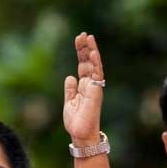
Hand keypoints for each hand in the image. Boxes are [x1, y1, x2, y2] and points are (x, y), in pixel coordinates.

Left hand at [63, 32, 105, 146]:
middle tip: (82, 34)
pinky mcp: (96, 91)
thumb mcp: (69, 102)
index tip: (78, 40)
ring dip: (91, 51)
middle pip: (88, 62)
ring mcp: (94, 87)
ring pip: (94, 65)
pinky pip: (97, 75)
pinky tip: (93, 53)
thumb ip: (70, 90)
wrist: (80, 133)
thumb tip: (70, 77)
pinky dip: (95, 64)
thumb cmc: (76, 121)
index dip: (81, 52)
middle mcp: (91, 84)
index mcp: (83, 86)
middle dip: (85, 48)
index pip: (83, 65)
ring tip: (88, 38)